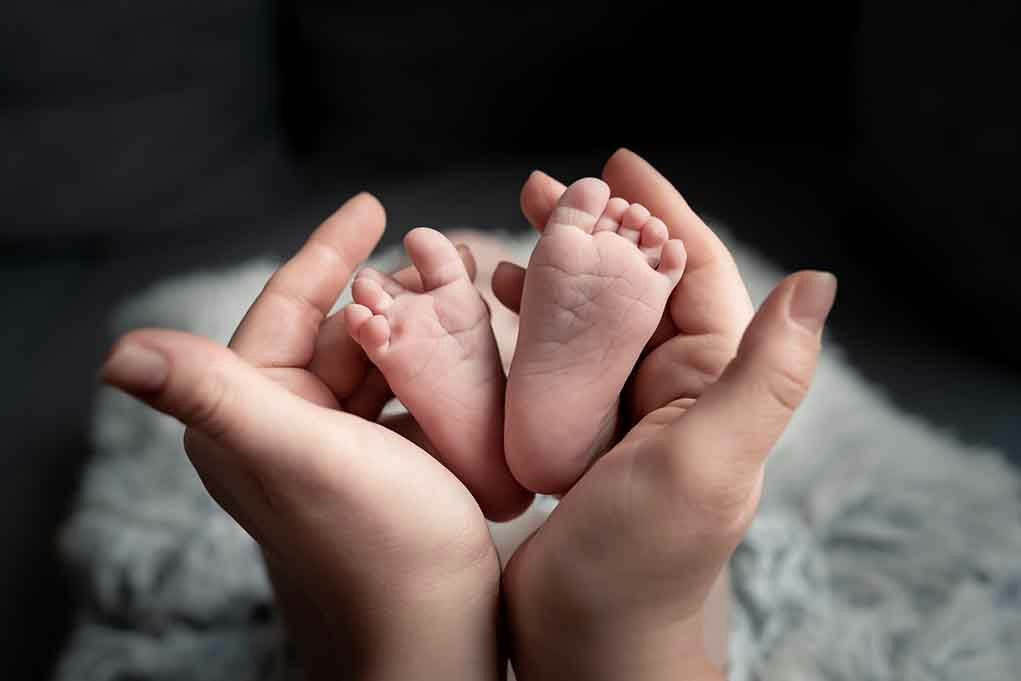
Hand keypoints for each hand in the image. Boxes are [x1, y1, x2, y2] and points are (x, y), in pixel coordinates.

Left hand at [100, 194, 504, 680]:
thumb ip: (213, 394)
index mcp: (249, 417)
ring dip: (418, 324)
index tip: (372, 205)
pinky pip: (406, 391)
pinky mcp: (380, 463)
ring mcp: (334, 446)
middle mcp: (282, 428)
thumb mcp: (297, 455)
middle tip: (448, 255)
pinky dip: (435, 365)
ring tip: (467, 293)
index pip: (283, 310)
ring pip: (377, 358)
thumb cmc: (378, 545)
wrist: (433, 634)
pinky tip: (470, 348)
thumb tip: (114, 352)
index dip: (326, 252)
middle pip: (338, 330)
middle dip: (390, 290)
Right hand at [495, 150, 835, 679]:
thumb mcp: (709, 462)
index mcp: (711, 384)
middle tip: (544, 190)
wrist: (587, 645)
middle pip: (637, 285)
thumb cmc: (644, 563)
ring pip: (591, 320)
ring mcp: (622, 414)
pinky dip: (525, 328)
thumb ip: (764, 374)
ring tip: (506, 239)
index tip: (619, 164)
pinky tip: (490, 307)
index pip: (697, 273)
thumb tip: (819, 281)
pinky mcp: (577, 438)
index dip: (663, 212)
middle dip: (596, 231)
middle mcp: (673, 391)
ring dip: (556, 274)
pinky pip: (554, 364)